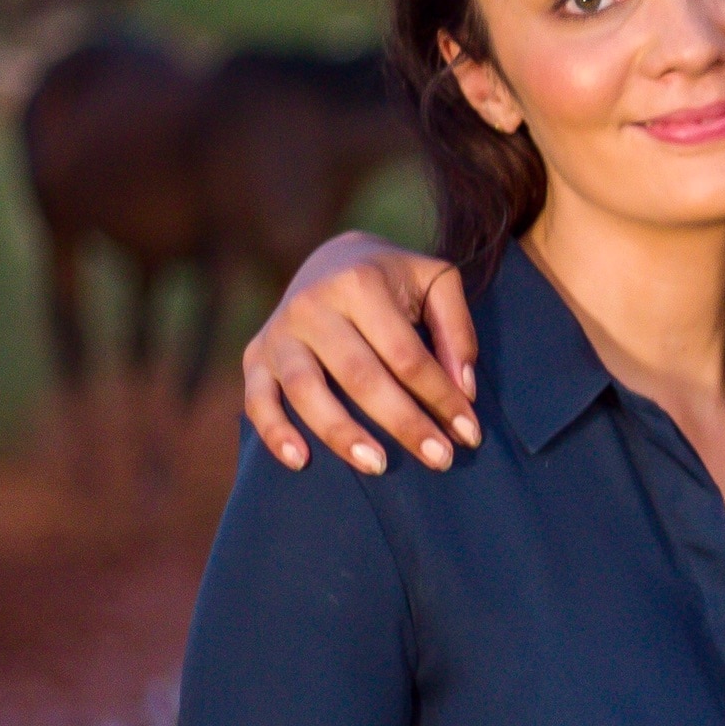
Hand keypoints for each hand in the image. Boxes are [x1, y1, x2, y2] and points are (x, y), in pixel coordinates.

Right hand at [240, 233, 479, 473]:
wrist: (330, 259)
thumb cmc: (393, 280)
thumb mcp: (435, 282)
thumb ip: (456, 330)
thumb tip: (465, 389)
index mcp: (359, 283)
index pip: (405, 354)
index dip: (440, 397)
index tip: (469, 433)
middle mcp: (312, 305)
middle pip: (359, 376)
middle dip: (404, 422)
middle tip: (440, 460)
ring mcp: (279, 332)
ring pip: (306, 391)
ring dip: (342, 434)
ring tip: (378, 466)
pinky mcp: (255, 356)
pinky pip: (256, 400)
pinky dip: (274, 432)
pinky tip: (301, 461)